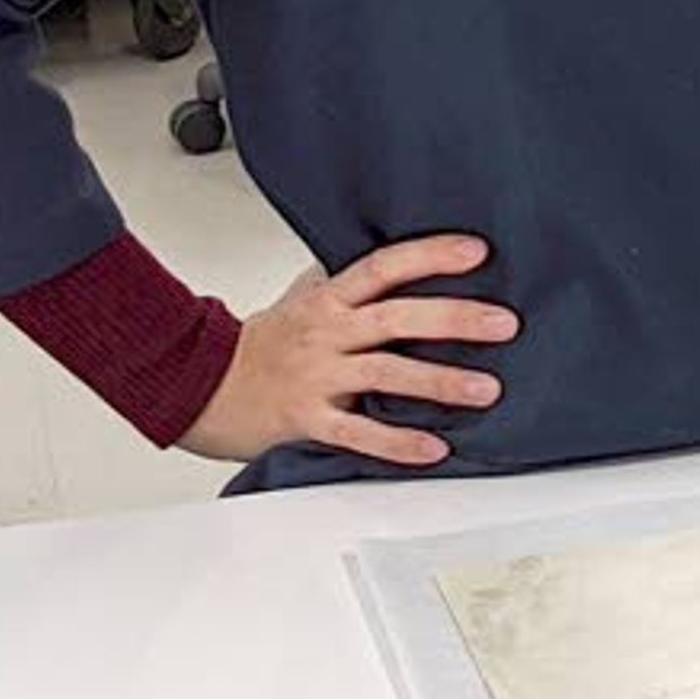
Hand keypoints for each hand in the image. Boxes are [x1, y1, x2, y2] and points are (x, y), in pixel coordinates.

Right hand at [178, 235, 519, 465]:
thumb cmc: (257, 344)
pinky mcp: (306, 419)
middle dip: (454, 318)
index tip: (478, 251)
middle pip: (396, 316)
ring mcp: (316, 376)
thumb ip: (345, 284)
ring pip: (386, 372)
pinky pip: (358, 432)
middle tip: (505, 323)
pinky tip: (434, 447)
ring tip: (487, 389)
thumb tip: (396, 260)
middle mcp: (325, 333)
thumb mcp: (301, 301)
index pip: (384, 266)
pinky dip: (397, 441)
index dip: (430, 255)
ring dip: (440, 381)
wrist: (194, 385)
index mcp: (327, 300)